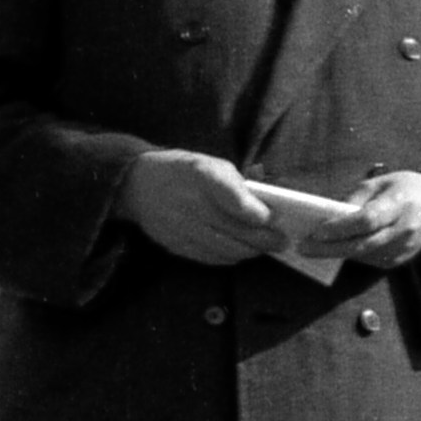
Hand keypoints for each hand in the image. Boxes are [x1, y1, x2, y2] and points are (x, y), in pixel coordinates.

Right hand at [114, 149, 285, 266]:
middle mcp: (190, 203)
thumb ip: (237, 184)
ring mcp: (182, 228)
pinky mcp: (176, 245)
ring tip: (264, 248)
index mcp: (200, 174)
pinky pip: (210, 257)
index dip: (257, 213)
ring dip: (250, 251)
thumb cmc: (182, 170)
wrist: (137, 184)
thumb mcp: (209, 163)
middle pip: (236, 230)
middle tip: (282, 241)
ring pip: (226, 248)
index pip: (234, 199)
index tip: (272, 218)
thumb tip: (266, 207)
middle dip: (264, 239)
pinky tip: (240, 252)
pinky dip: (230, 257)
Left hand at [301, 169, 420, 266]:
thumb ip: (355, 200)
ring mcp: (405, 248)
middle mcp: (405, 229)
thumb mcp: (379, 183)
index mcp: (400, 204)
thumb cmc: (404, 189)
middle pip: (364, 244)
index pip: (368, 220)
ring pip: (365, 256)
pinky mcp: (401, 260)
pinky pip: (371, 260)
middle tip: (303, 247)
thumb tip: (327, 218)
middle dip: (330, 248)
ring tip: (311, 248)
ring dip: (337, 253)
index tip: (318, 230)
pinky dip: (351, 255)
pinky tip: (334, 249)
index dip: (342, 227)